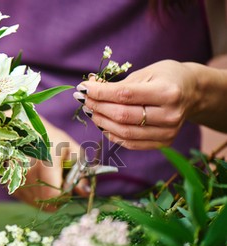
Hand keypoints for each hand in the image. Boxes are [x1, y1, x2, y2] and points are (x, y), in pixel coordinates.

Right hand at [12, 118, 88, 211]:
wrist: (20, 128)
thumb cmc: (49, 137)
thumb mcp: (70, 150)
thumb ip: (80, 173)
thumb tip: (85, 193)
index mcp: (46, 163)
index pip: (54, 196)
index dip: (63, 196)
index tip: (67, 187)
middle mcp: (28, 173)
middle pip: (45, 202)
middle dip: (56, 198)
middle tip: (58, 184)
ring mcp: (16, 179)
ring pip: (35, 202)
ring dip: (44, 196)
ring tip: (46, 178)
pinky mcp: (9, 182)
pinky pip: (25, 197)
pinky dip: (32, 193)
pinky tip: (35, 179)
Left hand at [75, 60, 199, 149]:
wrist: (192, 92)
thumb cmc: (165, 78)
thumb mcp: (145, 73)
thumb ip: (118, 84)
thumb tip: (88, 87)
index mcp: (168, 92)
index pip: (125, 95)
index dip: (100, 93)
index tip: (83, 88)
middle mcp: (170, 114)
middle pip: (123, 115)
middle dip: (98, 107)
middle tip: (84, 100)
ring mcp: (168, 131)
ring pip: (124, 132)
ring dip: (102, 121)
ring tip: (91, 111)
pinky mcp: (164, 142)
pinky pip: (131, 143)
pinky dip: (112, 134)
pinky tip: (103, 123)